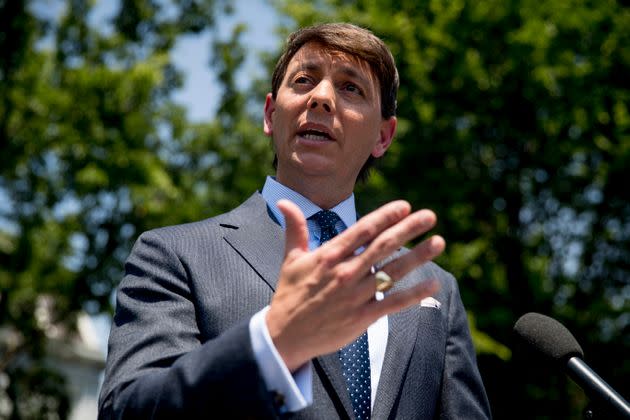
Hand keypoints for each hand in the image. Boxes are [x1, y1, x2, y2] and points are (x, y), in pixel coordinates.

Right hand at [266, 199, 444, 371]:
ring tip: (439, 242)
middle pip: (383, 246)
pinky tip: (433, 283)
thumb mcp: (290, 259)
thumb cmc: (290, 295)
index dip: (385, 216)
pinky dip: (414, 294)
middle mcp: (346, 272)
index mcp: (329, 256)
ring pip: (393, 271)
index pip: (363, 230)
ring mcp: (356, 295)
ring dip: (418, 256)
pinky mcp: (362, 317)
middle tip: (430, 215)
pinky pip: (393, 303)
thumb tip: (284, 202)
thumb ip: (294, 229)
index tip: (405, 206)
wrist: (285, 335)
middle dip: (408, 228)